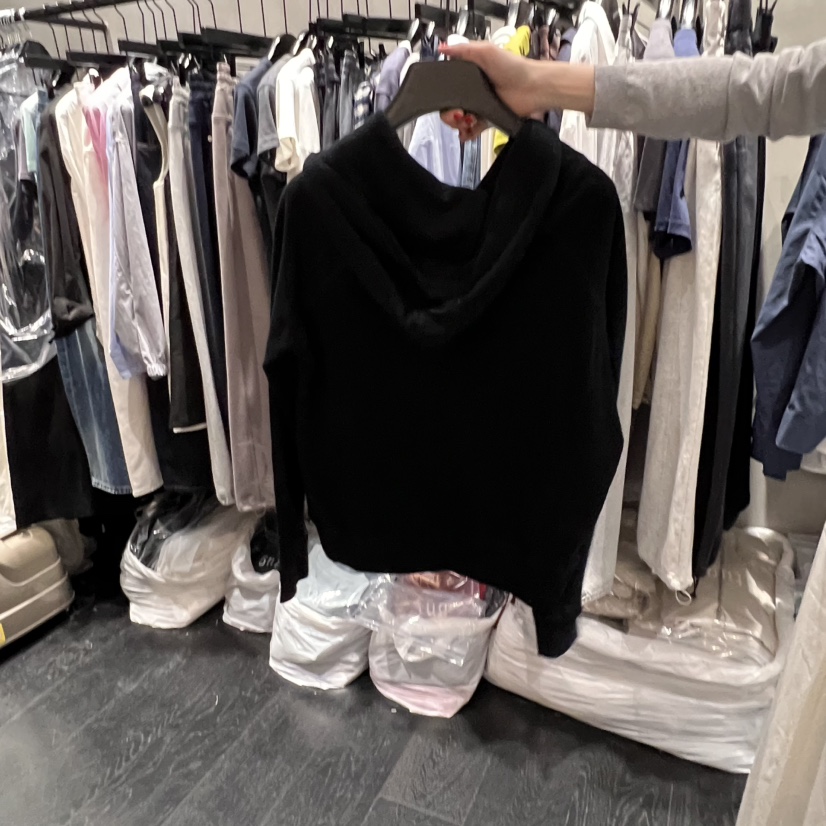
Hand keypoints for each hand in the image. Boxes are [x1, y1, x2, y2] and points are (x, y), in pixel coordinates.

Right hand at [437, 42, 596, 139]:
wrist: (533, 88)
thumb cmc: (514, 67)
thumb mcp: (486, 51)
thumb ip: (463, 50)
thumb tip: (443, 48)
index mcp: (470, 74)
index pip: (448, 87)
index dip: (443, 95)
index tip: (447, 100)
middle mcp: (474, 90)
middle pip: (451, 106)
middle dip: (450, 114)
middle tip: (459, 114)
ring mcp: (481, 105)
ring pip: (460, 120)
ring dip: (458, 124)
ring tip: (466, 121)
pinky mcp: (489, 118)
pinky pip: (473, 130)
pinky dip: (467, 134)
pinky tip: (466, 134)